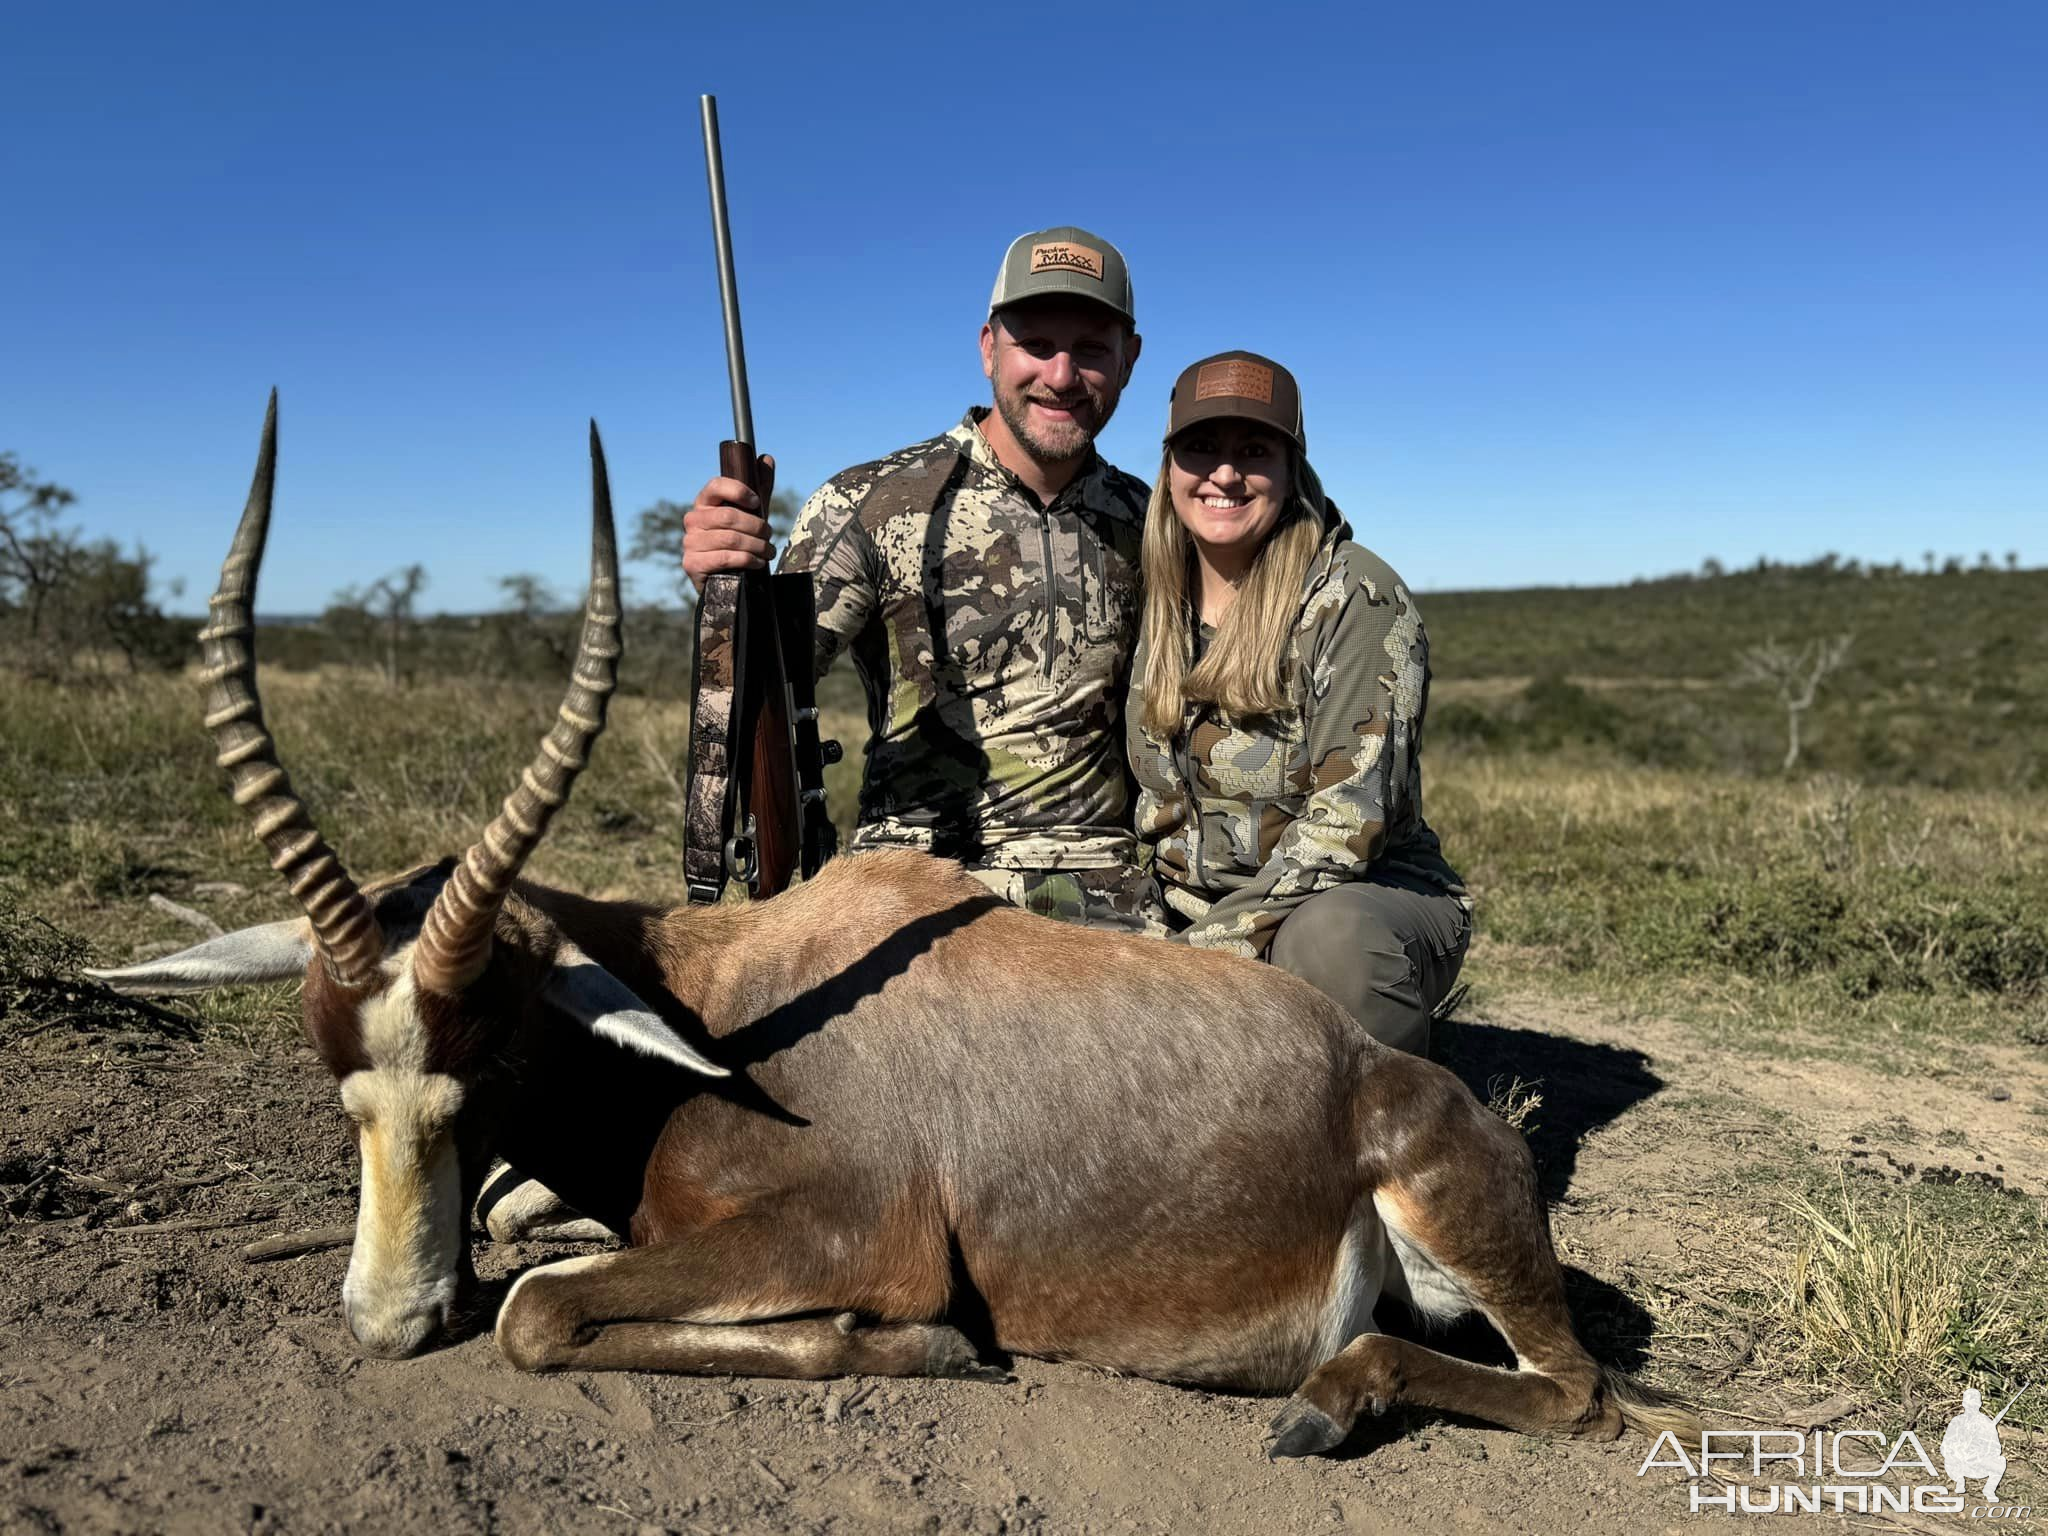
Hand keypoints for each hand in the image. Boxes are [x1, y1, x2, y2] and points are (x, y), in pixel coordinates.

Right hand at [681, 453, 777, 582]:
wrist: (726, 578)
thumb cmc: (739, 540)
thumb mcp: (752, 514)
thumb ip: (760, 488)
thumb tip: (766, 458)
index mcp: (704, 503)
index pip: (715, 485)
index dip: (737, 490)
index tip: (756, 502)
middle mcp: (692, 520)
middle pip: (728, 516)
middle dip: (756, 526)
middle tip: (769, 535)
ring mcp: (689, 542)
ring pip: (730, 539)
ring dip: (756, 546)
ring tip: (768, 551)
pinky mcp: (692, 564)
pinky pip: (724, 558)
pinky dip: (747, 560)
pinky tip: (758, 563)